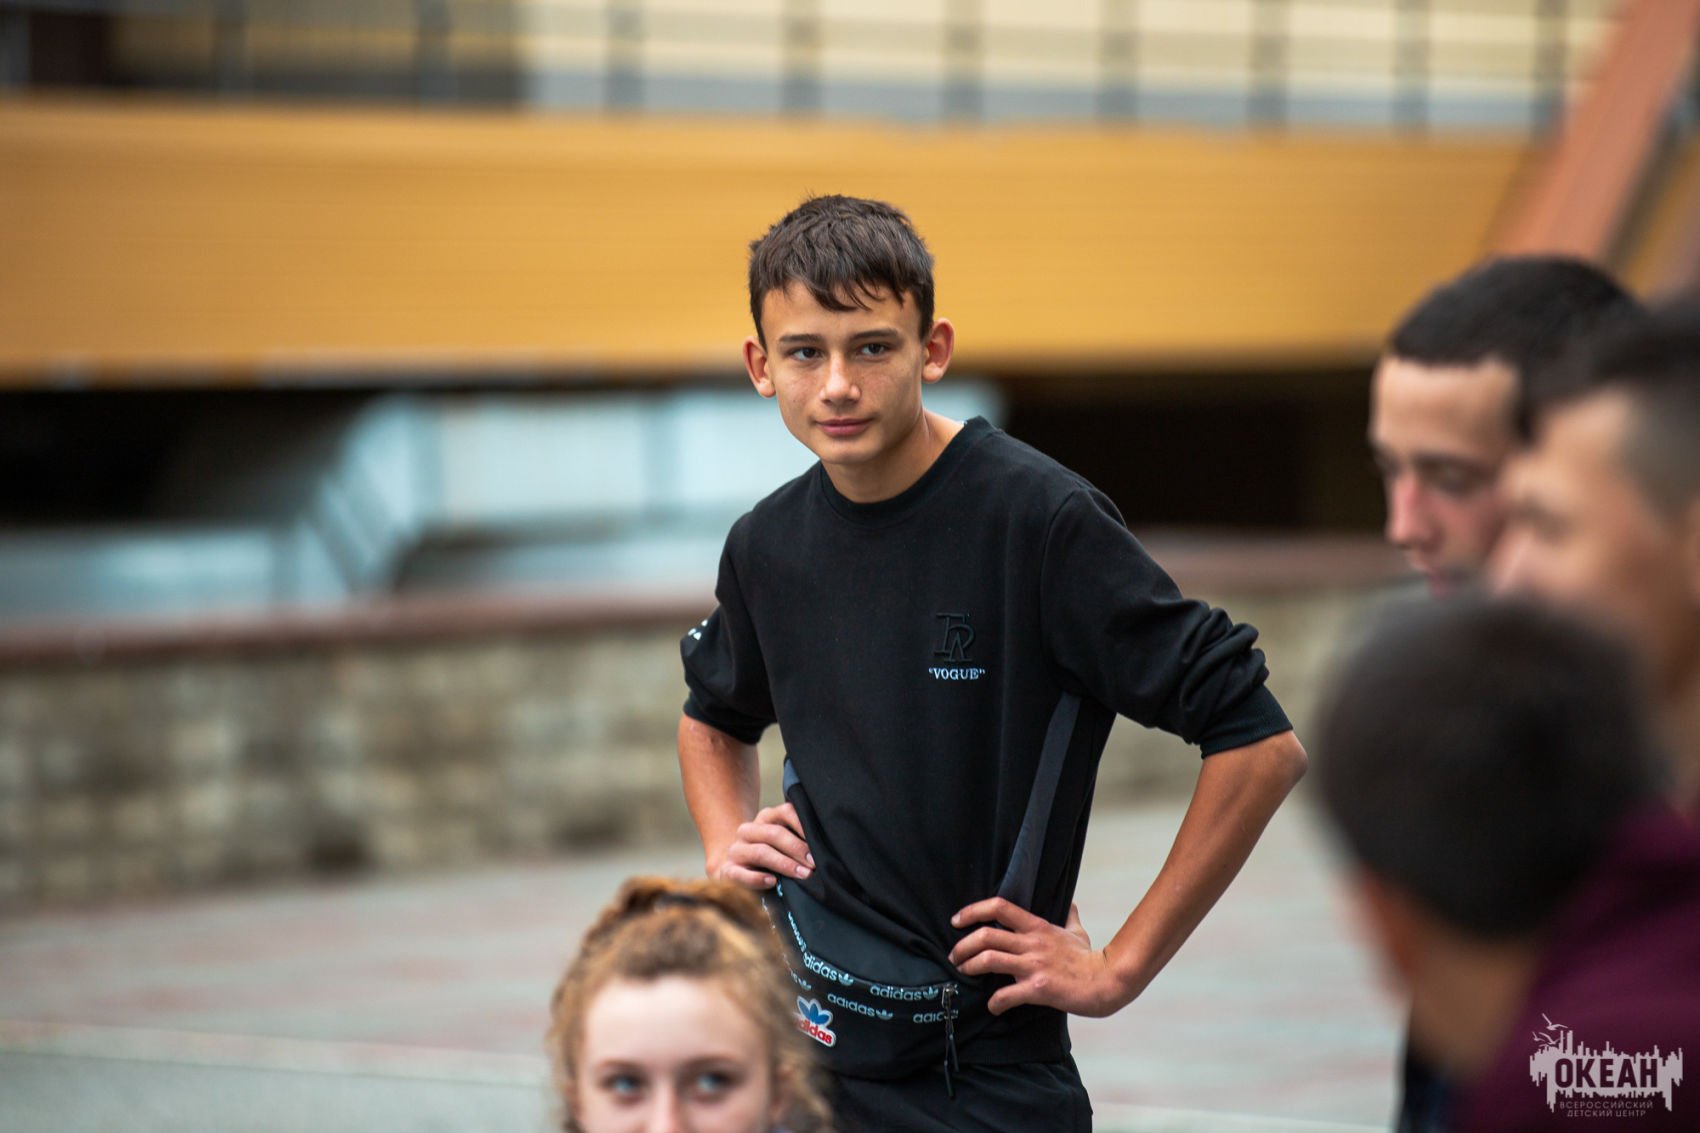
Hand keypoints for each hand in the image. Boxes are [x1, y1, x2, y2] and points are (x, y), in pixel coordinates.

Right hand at [713, 802, 813, 890]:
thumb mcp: (783, 844)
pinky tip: (772, 881)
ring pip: (761, 852)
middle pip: (774, 833)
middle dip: (797, 849)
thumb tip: (824, 847)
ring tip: (802, 875)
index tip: (818, 840)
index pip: (785, 812)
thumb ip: (798, 840)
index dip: (802, 825)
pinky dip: (757, 878)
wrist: (734, 869)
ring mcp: (736, 850)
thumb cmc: (770, 857)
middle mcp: (749, 830)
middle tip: (813, 864)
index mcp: (765, 818)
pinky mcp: (727, 870)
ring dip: (784, 864)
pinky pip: (741, 873)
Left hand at [947, 898, 1130, 1016]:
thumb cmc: (1090, 958)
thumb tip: (1070, 903)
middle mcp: (1032, 943)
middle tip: (954, 956)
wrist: (1107, 981)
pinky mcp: (1038, 989)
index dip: (972, 910)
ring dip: (970, 967)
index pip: (999, 907)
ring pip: (989, 959)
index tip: (956, 920)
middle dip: (962, 946)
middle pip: (986, 935)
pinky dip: (994, 1002)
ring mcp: (1034, 965)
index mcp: (1037, 927)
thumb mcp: (1078, 931)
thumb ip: (1069, 916)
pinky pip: (1006, 994)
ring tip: (964, 973)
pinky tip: (993, 1006)